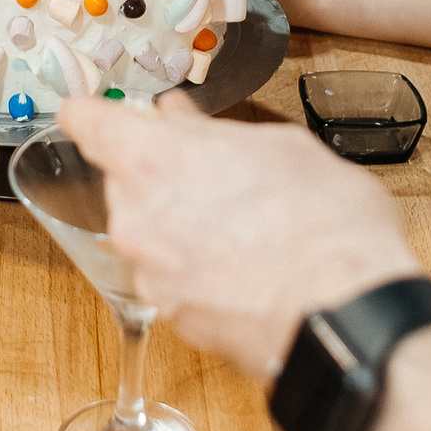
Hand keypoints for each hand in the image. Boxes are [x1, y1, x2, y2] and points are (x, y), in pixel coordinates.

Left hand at [55, 93, 423, 376]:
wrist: (344, 317)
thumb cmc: (323, 223)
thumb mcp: (281, 148)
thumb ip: (214, 132)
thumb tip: (180, 120)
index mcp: (151, 159)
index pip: (86, 122)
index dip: (93, 114)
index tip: (98, 112)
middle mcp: (134, 217)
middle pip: (126, 181)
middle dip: (163, 176)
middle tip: (218, 175)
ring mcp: (149, 273)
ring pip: (151, 232)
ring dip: (182, 226)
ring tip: (247, 227)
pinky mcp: (171, 318)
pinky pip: (174, 278)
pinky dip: (200, 271)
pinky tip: (249, 269)